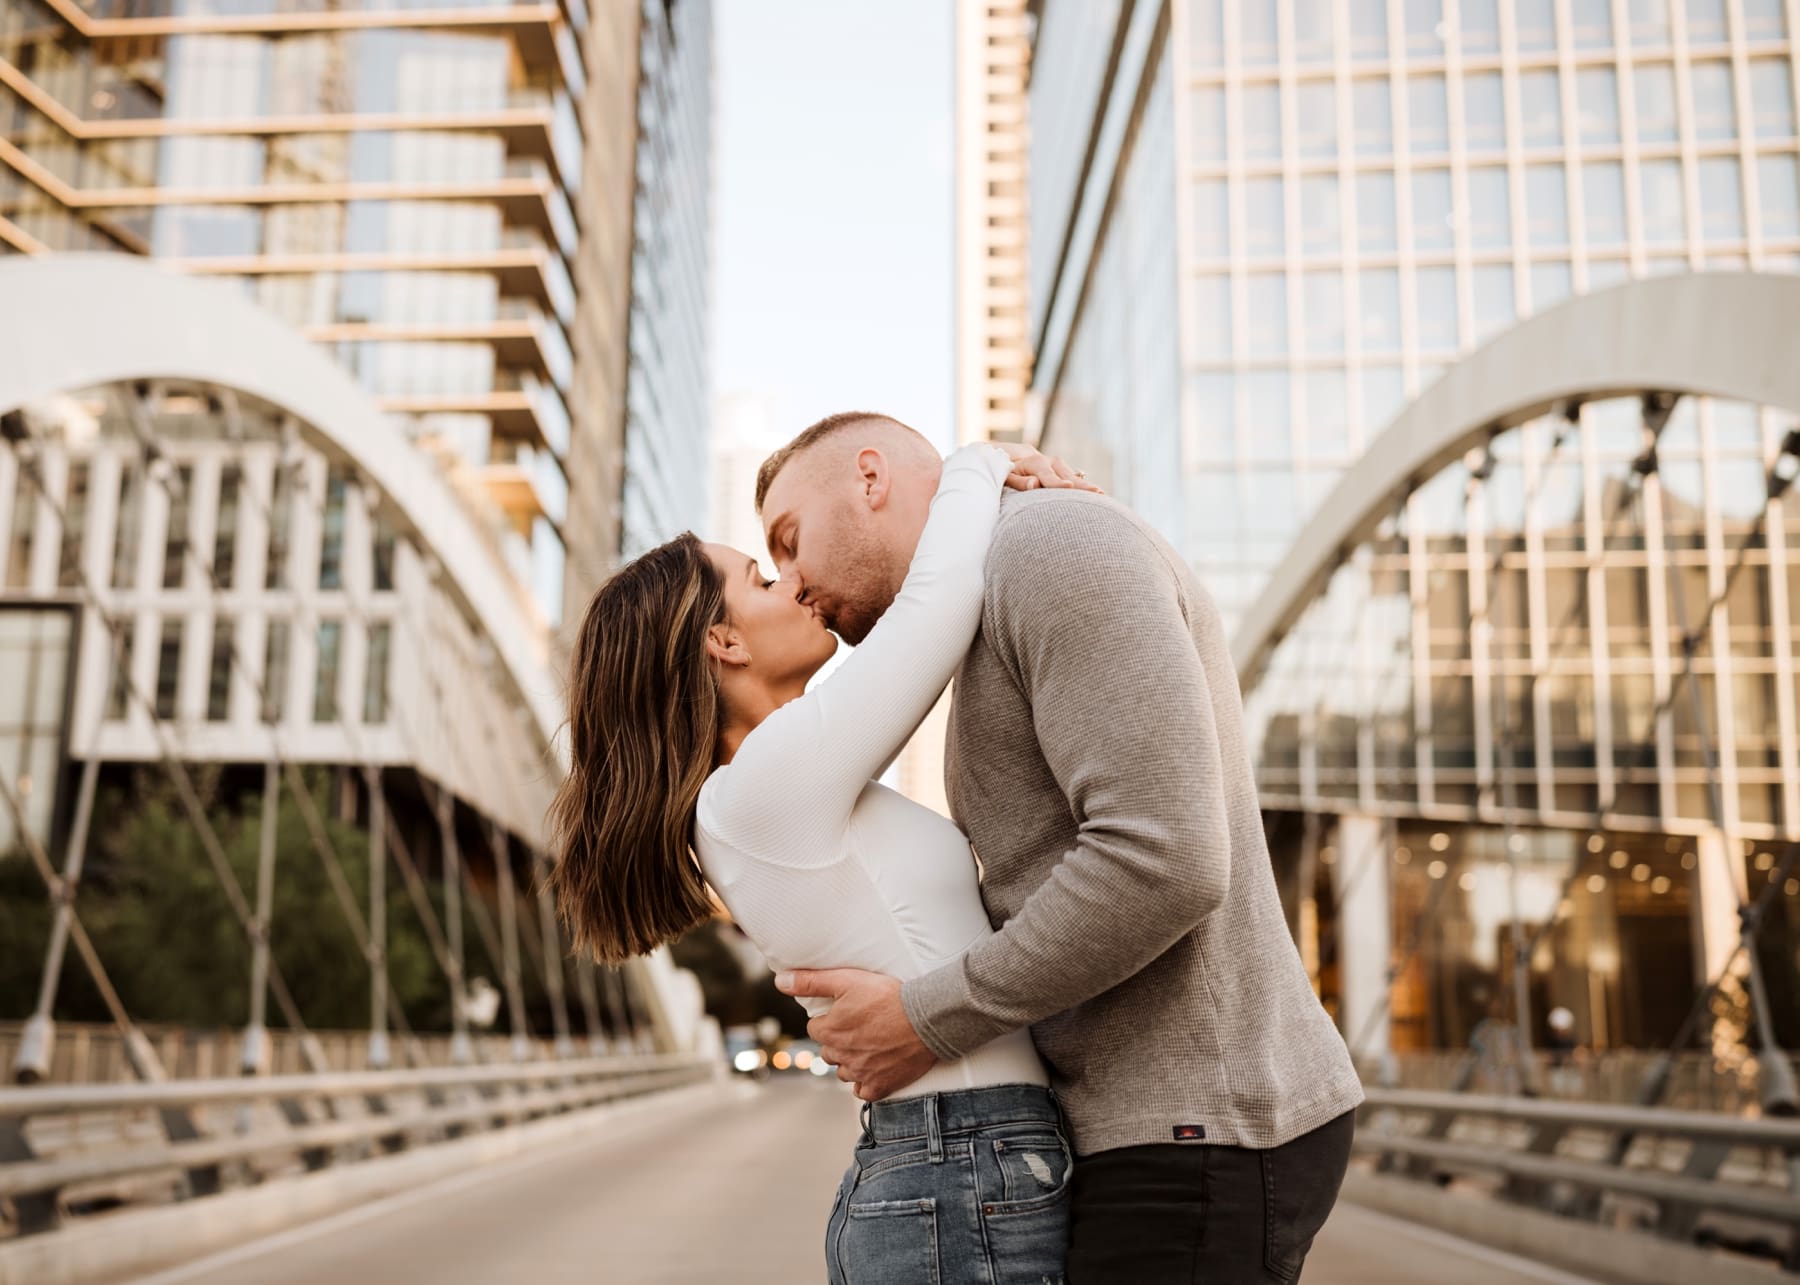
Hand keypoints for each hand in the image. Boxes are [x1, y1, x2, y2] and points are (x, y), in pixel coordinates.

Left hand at [775, 968, 938, 1100]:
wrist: (926, 1019)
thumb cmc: (888, 996)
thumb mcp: (848, 979)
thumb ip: (811, 981)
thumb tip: (780, 981)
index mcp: (829, 1031)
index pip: (816, 1029)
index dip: (830, 1019)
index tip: (847, 1012)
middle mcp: (840, 1056)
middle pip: (828, 1052)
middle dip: (839, 1041)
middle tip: (861, 1027)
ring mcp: (860, 1074)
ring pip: (844, 1072)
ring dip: (851, 1062)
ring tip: (870, 1045)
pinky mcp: (879, 1086)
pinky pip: (863, 1091)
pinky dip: (866, 1082)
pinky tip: (876, 1067)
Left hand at [991, 441, 1102, 493]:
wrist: (1012, 457)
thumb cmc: (1007, 471)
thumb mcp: (1007, 476)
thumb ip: (1019, 482)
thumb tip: (1034, 484)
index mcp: (1035, 463)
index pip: (1048, 476)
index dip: (1058, 483)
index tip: (1068, 486)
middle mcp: (1049, 461)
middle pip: (1067, 476)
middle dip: (1081, 485)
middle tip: (1097, 492)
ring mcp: (1058, 465)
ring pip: (1074, 477)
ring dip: (1087, 486)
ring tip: (1102, 494)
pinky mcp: (1063, 470)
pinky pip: (1075, 479)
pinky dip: (1085, 487)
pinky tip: (1099, 496)